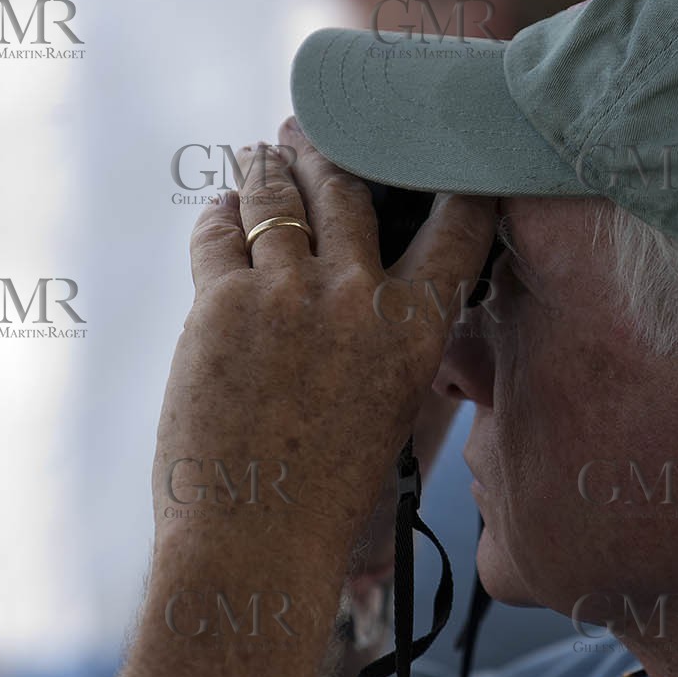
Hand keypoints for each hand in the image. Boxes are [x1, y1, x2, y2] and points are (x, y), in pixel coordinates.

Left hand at [152, 117, 495, 558]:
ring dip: (269, 167)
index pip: (458, 224)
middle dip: (331, 154)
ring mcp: (288, 292)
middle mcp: (359, 297)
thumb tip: (367, 278)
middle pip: (350, 187)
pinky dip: (220, 215)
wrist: (255, 540)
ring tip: (262, 154)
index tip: (432, 150)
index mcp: (418, 330)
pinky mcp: (221, 300)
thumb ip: (391, 338)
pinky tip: (221, 212)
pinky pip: (220, 230)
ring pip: (281, 196)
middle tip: (314, 135)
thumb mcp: (392, 408)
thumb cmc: (329, 494)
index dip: (451, 177)